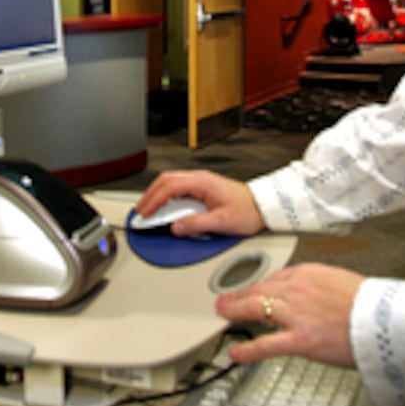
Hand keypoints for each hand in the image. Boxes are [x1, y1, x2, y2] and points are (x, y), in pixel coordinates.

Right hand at [135, 170, 264, 236]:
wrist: (263, 206)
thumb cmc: (248, 211)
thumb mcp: (222, 222)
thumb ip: (197, 224)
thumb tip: (176, 227)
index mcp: (202, 183)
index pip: (169, 187)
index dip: (153, 200)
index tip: (145, 213)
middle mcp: (200, 178)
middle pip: (166, 180)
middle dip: (150, 195)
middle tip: (140, 211)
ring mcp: (201, 181)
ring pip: (171, 181)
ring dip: (157, 194)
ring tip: (149, 209)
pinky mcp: (204, 187)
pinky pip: (179, 187)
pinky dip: (167, 195)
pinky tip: (165, 206)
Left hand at [216, 263, 362, 368]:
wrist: (384, 321)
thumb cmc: (371, 305)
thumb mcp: (342, 282)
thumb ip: (322, 287)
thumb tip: (314, 296)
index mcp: (310, 273)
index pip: (275, 277)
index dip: (259, 285)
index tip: (253, 289)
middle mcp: (298, 289)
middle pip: (259, 289)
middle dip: (239, 295)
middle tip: (226, 299)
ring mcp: (296, 314)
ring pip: (255, 309)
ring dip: (234, 311)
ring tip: (223, 315)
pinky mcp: (299, 339)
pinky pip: (265, 344)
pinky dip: (247, 350)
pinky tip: (235, 354)